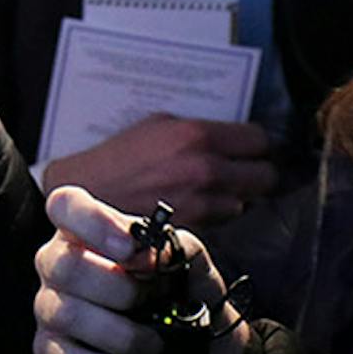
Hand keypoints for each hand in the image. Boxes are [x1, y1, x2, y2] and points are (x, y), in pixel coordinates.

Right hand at [33, 185, 247, 353]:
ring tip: (153, 345)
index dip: (93, 223)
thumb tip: (151, 255)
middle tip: (151, 302)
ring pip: (66, 315)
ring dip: (123, 335)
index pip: (65, 206)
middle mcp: (58, 265)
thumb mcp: (193, 265)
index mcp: (87, 233)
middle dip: (119, 290)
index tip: (130, 249)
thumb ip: (176, 246)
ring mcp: (50, 310)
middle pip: (64, 266)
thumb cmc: (183, 299)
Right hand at [42, 114, 275, 227]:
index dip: (255, 144)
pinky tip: (197, 206)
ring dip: (235, 197)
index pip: (259, 139)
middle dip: (255, 172)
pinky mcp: (195, 228)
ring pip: (247, 202)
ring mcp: (202, 203)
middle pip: (266, 176)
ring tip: (212, 191)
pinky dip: (217, 215)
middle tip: (240, 170)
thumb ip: (196, 129)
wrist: (87, 195)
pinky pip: (223, 220)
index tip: (248, 147)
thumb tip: (228, 134)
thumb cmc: (117, 158)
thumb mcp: (156, 125)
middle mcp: (206, 169)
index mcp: (197, 135)